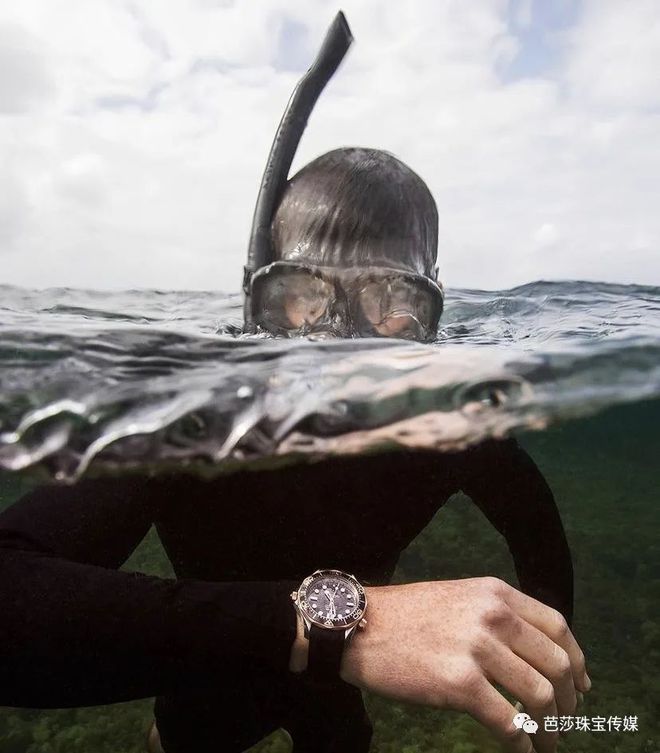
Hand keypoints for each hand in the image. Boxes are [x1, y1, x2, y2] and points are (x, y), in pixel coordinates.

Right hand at [338, 577, 589, 752]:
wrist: (358, 625)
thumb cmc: (406, 615)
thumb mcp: (459, 598)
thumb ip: (496, 617)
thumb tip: (535, 655)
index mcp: (495, 593)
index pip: (557, 626)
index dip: (577, 660)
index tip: (581, 686)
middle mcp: (493, 615)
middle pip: (557, 663)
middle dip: (568, 700)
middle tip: (563, 722)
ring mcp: (478, 648)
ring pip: (540, 696)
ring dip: (551, 728)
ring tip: (546, 744)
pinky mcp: (460, 683)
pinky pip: (510, 723)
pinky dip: (523, 745)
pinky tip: (521, 752)